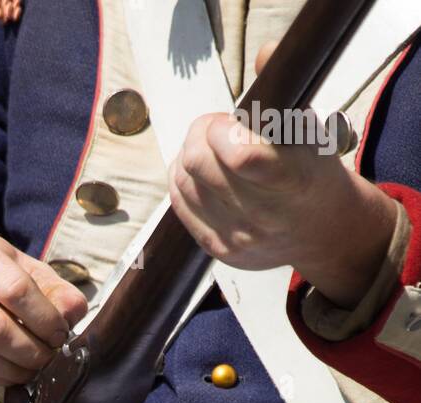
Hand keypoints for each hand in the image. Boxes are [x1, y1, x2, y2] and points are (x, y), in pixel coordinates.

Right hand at [0, 230, 88, 385]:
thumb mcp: (9, 263)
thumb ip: (48, 285)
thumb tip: (75, 312)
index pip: (15, 290)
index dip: (45, 318)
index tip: (60, 332)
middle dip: (33, 350)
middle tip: (50, 356)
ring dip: (17, 370)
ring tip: (33, 367)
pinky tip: (10, 372)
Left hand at [167, 44, 398, 307]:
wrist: (321, 229)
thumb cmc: (311, 170)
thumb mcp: (310, 127)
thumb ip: (285, 91)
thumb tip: (265, 54)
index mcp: (291, 182)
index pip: (239, 155)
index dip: (221, 129)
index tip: (229, 121)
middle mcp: (262, 216)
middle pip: (198, 164)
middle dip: (199, 134)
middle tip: (216, 129)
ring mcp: (238, 237)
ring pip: (183, 182)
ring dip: (190, 155)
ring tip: (211, 149)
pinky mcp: (219, 249)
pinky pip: (180, 204)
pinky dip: (182, 180)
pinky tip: (198, 170)